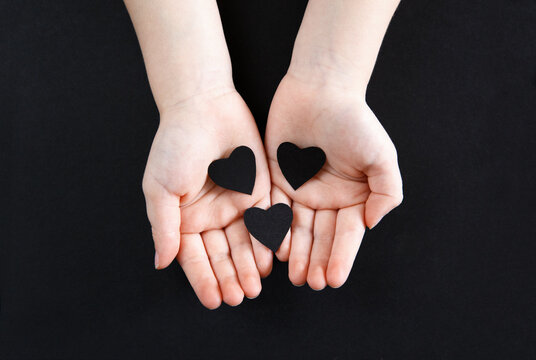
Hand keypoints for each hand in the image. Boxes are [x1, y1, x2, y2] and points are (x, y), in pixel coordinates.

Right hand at [143, 89, 272, 308]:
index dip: (204, 279)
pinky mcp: (260, 191)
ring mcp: (237, 205)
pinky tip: (272, 257)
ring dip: (251, 265)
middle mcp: (212, 217)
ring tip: (255, 285)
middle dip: (231, 276)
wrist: (204, 107)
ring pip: (247, 243)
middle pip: (223, 255)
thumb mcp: (160, 188)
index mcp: (186, 219)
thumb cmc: (174, 145)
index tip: (214, 300)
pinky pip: (267, 220)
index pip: (195, 257)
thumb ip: (165, 227)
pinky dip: (269, 239)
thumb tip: (162, 262)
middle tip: (241, 296)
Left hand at [265, 74, 402, 289]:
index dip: (340, 257)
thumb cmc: (354, 121)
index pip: (346, 234)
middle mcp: (327, 199)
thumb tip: (371, 224)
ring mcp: (301, 191)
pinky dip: (274, 229)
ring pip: (296, 229)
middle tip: (310, 282)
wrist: (320, 90)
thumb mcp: (381, 156)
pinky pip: (274, 209)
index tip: (333, 279)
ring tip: (293, 274)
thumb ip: (386, 193)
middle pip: (320, 237)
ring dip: (295, 252)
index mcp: (352, 198)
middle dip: (315, 261)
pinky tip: (273, 247)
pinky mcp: (277, 180)